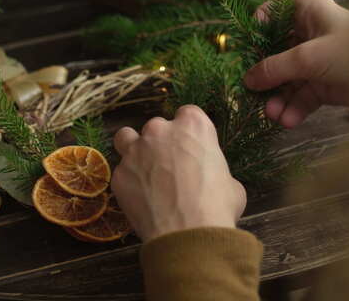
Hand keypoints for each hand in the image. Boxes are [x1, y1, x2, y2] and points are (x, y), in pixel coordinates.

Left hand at [111, 105, 245, 241]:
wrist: (187, 235)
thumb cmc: (216, 208)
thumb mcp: (230, 183)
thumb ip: (213, 170)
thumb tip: (209, 180)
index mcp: (193, 126)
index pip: (188, 113)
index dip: (188, 132)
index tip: (190, 146)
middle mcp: (160, 131)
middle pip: (156, 127)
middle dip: (161, 143)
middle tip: (168, 166)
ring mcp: (136, 151)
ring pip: (126, 137)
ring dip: (133, 149)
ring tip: (142, 169)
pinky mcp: (119, 174)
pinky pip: (121, 172)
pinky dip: (128, 182)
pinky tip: (140, 199)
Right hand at [245, 0, 348, 127]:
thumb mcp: (307, 57)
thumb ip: (274, 68)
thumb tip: (247, 80)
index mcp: (308, 13)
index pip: (275, 11)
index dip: (258, 26)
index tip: (245, 47)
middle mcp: (309, 35)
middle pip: (275, 52)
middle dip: (263, 75)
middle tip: (250, 90)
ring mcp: (316, 62)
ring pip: (287, 79)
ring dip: (277, 98)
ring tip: (272, 114)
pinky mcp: (323, 85)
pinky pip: (301, 97)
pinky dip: (293, 109)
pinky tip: (287, 120)